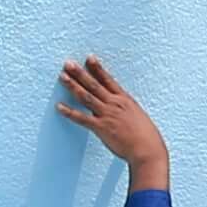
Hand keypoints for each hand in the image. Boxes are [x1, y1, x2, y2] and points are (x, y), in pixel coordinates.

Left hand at [53, 53, 169, 188]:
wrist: (147, 149)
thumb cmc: (146, 136)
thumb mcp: (137, 116)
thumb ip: (125, 109)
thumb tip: (119, 108)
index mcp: (124, 99)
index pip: (108, 80)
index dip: (97, 68)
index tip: (89, 58)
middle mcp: (114, 103)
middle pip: (93, 84)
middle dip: (80, 73)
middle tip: (68, 63)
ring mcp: (107, 114)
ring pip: (86, 96)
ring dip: (73, 86)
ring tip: (62, 77)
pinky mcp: (101, 127)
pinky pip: (82, 118)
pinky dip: (69, 112)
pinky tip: (59, 107)